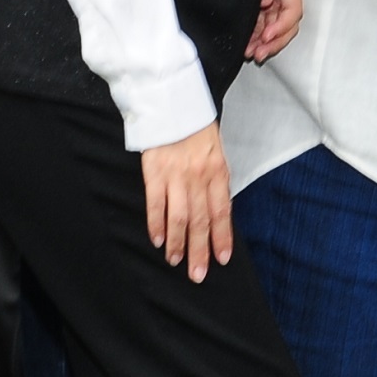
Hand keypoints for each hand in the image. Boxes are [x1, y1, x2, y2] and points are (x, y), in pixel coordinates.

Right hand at [140, 122, 232, 281]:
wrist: (173, 102)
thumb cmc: (196, 127)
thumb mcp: (216, 151)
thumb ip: (216, 180)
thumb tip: (217, 211)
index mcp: (218, 172)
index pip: (222, 212)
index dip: (222, 237)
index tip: (222, 259)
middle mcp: (199, 177)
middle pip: (201, 221)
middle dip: (200, 251)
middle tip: (198, 274)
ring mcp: (176, 175)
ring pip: (179, 217)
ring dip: (178, 243)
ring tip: (177, 262)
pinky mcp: (154, 171)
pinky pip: (156, 203)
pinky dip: (156, 223)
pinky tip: (157, 240)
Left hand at [247, 0, 301, 60]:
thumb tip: (266, 1)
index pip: (293, 10)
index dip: (282, 26)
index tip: (266, 35)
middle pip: (286, 25)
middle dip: (274, 42)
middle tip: (259, 52)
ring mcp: (270, 1)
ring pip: (274, 29)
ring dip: (264, 44)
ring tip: (251, 52)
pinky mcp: (257, 6)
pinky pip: (261, 25)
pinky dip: (255, 38)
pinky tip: (247, 45)